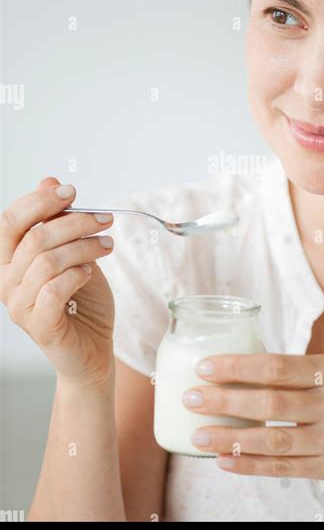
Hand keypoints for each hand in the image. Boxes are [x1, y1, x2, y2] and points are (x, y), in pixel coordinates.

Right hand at [0, 177, 115, 390]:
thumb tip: (49, 180)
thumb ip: (58, 222)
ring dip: (83, 247)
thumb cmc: (82, 300)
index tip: (72, 192)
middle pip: (33, 238)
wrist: (93, 349)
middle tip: (104, 220)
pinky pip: (53, 290)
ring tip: (107, 245)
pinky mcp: (39, 326)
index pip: (10, 222)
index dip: (39, 201)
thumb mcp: (74, 253)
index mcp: (8, 261)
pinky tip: (91, 272)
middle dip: (73, 222)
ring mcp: (19, 306)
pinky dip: (76, 274)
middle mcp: (6, 282)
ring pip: (47, 262)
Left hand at [183, 353, 323, 484]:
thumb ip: (291, 371)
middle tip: (190, 398)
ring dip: (230, 438)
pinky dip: (250, 465)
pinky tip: (224, 461)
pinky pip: (284, 468)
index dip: (237, 367)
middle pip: (271, 403)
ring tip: (198, 435)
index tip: (204, 368)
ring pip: (273, 440)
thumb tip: (229, 366)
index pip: (277, 366)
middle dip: (225, 401)